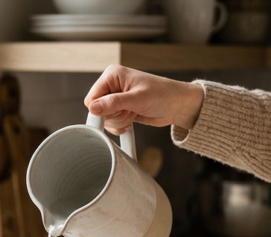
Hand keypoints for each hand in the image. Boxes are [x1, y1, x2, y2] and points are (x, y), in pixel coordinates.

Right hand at [84, 65, 204, 133]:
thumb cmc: (163, 95)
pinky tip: (131, 122)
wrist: (179, 105)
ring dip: (120, 120)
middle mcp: (113, 86)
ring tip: (134, 113)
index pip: (92, 97)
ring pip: (105, 118)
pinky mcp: (123, 110)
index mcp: (112, 75)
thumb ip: (114, 103)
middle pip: (97, 110)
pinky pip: (112, 123)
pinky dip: (120, 126)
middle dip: (113, 115)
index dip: (101, 109)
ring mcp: (118, 99)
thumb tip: (93, 108)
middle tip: (130, 110)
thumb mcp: (138, 99)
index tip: (116, 112)